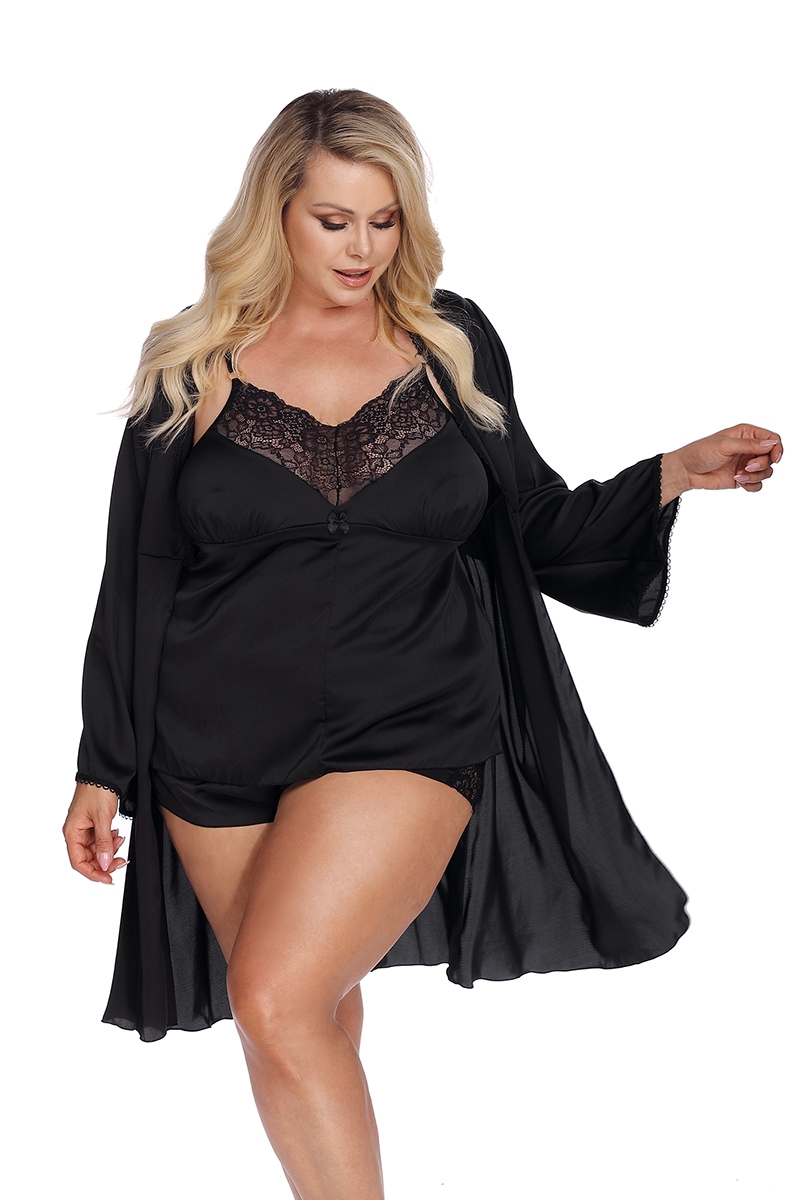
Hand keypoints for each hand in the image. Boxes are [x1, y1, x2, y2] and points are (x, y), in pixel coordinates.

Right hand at [63, 782, 126, 883]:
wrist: (104, 772)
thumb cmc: (97, 790)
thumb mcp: (102, 818)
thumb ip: (103, 842)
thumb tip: (103, 863)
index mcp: (72, 832)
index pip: (78, 862)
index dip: (93, 873)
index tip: (108, 878)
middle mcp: (76, 832)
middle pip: (88, 858)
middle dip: (105, 862)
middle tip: (122, 861)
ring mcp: (84, 829)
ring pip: (96, 850)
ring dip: (109, 850)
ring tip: (120, 841)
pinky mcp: (93, 824)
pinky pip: (100, 840)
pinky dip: (110, 841)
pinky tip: (118, 835)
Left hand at [660, 424, 782, 505]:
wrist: (686, 471)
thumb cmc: (700, 452)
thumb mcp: (725, 445)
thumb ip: (749, 445)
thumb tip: (771, 444)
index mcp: (746, 434)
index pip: (772, 439)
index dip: (777, 448)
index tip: (775, 458)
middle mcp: (749, 448)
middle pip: (771, 457)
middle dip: (762, 464)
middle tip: (747, 467)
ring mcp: (746, 464)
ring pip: (766, 472)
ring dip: (755, 476)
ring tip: (739, 476)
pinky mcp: (742, 478)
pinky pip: (758, 484)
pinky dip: (752, 485)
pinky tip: (739, 482)